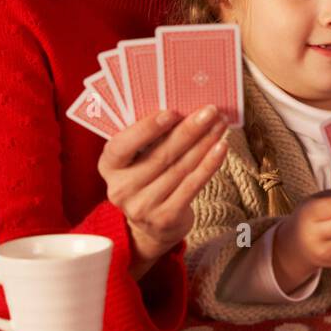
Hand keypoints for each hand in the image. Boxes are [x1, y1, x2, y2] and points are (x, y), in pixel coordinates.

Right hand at [99, 105, 230, 275]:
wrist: (152, 225)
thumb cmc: (147, 177)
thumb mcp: (136, 158)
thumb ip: (148, 136)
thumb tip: (182, 106)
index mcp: (109, 166)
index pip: (122, 146)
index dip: (146, 129)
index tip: (171, 112)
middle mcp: (121, 188)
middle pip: (160, 155)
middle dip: (189, 130)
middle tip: (210, 111)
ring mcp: (142, 206)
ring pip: (180, 168)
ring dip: (204, 143)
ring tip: (220, 125)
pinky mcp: (165, 218)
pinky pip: (192, 186)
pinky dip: (209, 165)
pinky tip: (221, 148)